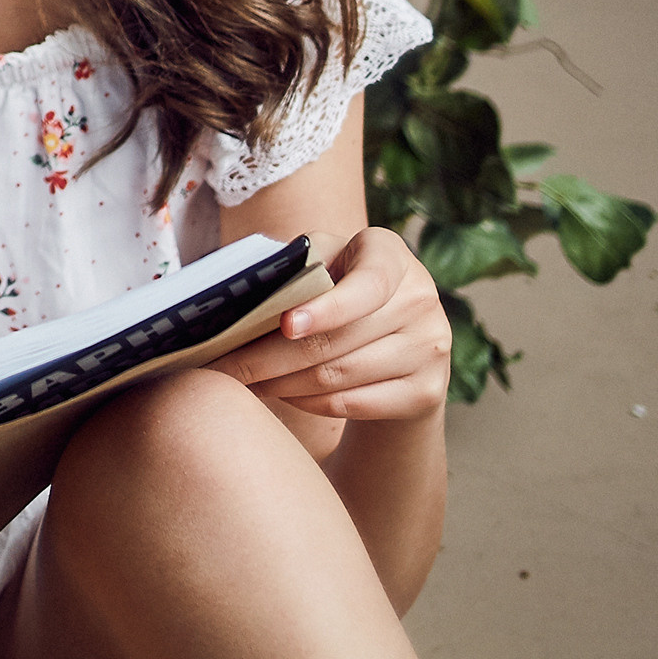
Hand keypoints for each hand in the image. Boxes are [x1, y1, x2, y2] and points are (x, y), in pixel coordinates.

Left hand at [208, 227, 451, 421]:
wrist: (399, 337)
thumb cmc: (342, 287)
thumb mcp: (325, 261)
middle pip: (338, 340)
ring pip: (341, 376)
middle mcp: (421, 298)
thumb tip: (241, 293)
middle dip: (271, 357)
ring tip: (245, 382)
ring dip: (283, 383)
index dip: (325, 308)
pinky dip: (310, 403)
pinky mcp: (426, 392)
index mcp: (391, 254)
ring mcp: (430, 348)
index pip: (365, 285)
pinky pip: (354, 404)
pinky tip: (281, 394)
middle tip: (226, 368)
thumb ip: (296, 266)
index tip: (284, 325)